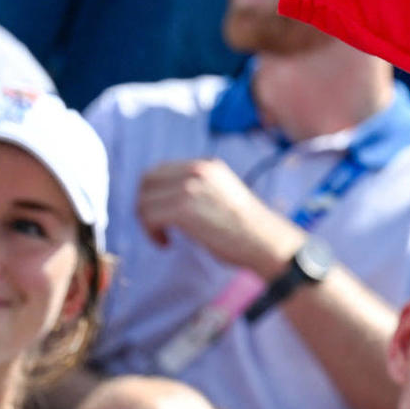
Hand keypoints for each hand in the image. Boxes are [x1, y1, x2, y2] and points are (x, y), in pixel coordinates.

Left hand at [133, 157, 302, 274]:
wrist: (265, 240)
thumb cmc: (246, 227)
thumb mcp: (220, 194)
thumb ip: (196, 189)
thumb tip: (163, 199)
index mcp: (207, 164)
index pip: (161, 169)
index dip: (153, 193)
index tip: (162, 214)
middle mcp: (197, 169)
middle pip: (147, 180)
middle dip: (145, 205)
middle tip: (156, 226)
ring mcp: (190, 187)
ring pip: (144, 200)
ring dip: (147, 222)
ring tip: (163, 237)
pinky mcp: (185, 207)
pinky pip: (149, 216)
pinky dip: (151, 233)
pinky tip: (166, 243)